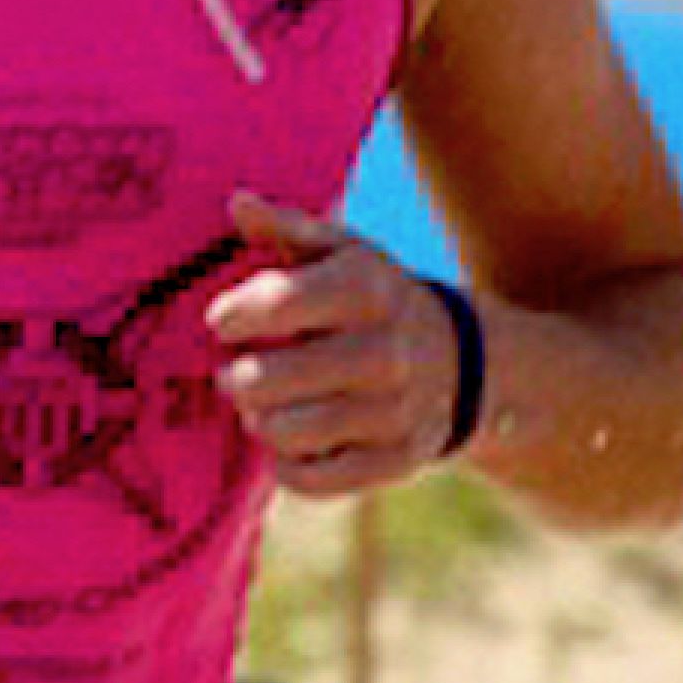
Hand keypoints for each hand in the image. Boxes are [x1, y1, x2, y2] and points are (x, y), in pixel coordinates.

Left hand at [205, 191, 466, 494]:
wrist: (460, 358)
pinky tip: (292, 439)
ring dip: (260, 421)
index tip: (222, 322)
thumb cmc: (372, 298)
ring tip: (262, 405)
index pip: (276, 303)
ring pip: (285, 433)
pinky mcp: (399, 460)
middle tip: (236, 373)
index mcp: (366, 288)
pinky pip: (313, 480)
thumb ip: (284, 227)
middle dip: (237, 378)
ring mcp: (396, 411)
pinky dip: (288, 465)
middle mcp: (386, 350)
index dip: (233, 316)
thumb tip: (236, 202)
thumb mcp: (340, 251)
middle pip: (267, 380)